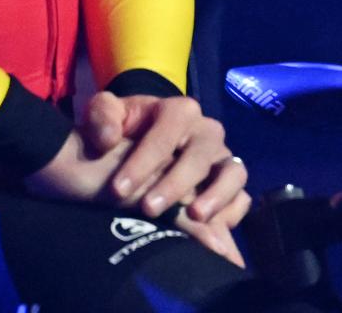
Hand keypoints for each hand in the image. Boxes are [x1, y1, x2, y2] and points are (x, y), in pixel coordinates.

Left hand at [20, 95, 247, 267]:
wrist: (124, 159)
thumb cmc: (115, 138)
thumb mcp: (101, 117)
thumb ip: (100, 115)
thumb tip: (109, 138)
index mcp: (178, 112)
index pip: (169, 130)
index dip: (145, 159)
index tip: (118, 190)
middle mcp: (206, 133)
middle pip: (203, 153)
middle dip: (176, 182)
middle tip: (147, 209)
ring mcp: (221, 160)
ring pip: (233, 173)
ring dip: (216, 195)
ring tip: (194, 217)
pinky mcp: (228, 187)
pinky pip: (242, 199)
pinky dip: (230, 212)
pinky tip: (209, 229)